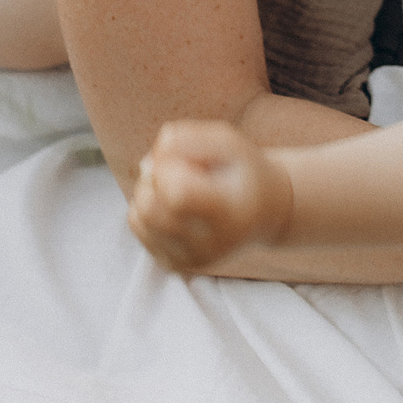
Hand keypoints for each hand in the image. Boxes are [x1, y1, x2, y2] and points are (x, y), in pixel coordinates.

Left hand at [128, 120, 294, 271]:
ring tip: (175, 183)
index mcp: (230, 216)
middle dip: (153, 178)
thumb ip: (187, 139)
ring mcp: (190, 260)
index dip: (169, 167)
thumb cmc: (243, 171)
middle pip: (151, 209)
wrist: (264, 211)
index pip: (177, 195)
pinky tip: (170, 202)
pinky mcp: (174, 264)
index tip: (188, 159)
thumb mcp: (228, 141)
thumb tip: (147, 164)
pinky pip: (137, 227)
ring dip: (146, 190)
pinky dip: (144, 206)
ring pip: (138, 218)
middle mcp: (210, 247)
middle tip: (178, 169)